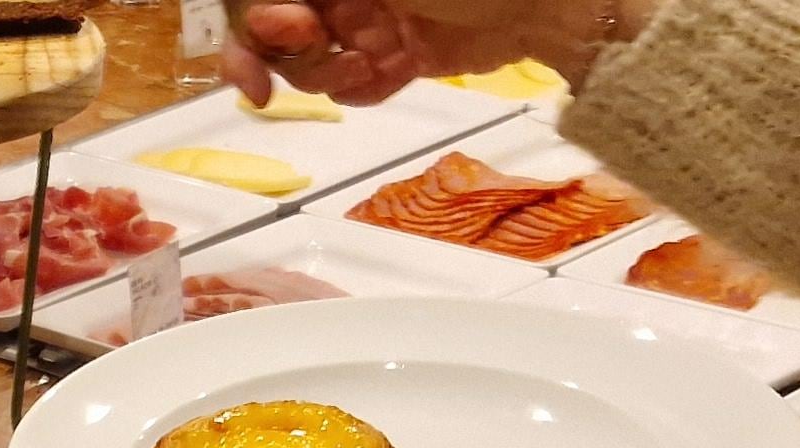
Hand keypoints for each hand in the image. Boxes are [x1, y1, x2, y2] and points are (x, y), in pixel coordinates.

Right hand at [220, 0, 631, 107]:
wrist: (552, 4)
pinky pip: (351, 88)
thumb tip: (259, 3)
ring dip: (331, 73)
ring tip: (373, 63)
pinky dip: (363, 87)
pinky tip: (389, 73)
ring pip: (309, 66)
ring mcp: (366, 20)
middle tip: (325, 44)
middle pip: (272, 31)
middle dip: (292, 47)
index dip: (247, 27)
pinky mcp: (392, 58)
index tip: (260, 50)